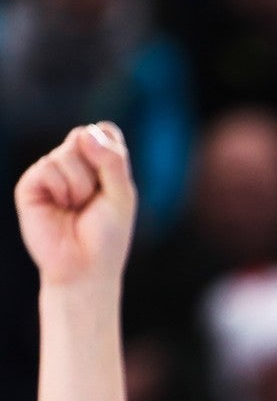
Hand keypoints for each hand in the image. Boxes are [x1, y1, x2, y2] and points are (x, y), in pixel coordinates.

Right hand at [15, 123, 136, 292]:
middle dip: (95, 170)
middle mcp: (73, 164)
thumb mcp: (121, 195)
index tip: (113, 181)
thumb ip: (112, 161)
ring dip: (79, 186)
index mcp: (99, 165)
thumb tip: (85, 133)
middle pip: (83, 136)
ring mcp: (50, 172)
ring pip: (65, 153)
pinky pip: (47, 167)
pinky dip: (61, 190)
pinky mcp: (31, 183)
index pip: (104, 132)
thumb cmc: (106, 236)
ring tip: (76, 208)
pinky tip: (61, 208)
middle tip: (94, 200)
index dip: (109, 150)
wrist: (84, 268)